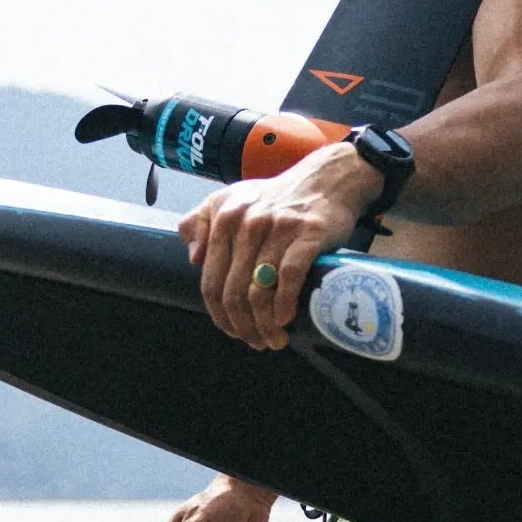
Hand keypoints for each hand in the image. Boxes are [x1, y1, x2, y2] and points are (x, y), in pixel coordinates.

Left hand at [177, 143, 384, 349]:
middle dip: (242, 327)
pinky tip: (286, 319)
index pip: (210, 280)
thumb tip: (193, 258)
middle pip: (233, 292)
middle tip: (256, 342)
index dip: (219, 315)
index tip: (232, 331)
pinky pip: (289, 277)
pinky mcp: (308, 234)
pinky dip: (284, 304)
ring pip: (260, 291)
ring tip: (274, 340)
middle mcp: (247, 223)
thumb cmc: (280, 196)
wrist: (328, 178)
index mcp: (224, 218)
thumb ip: (201, 222)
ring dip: (265, 325)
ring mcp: (278, 228)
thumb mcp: (232, 198)